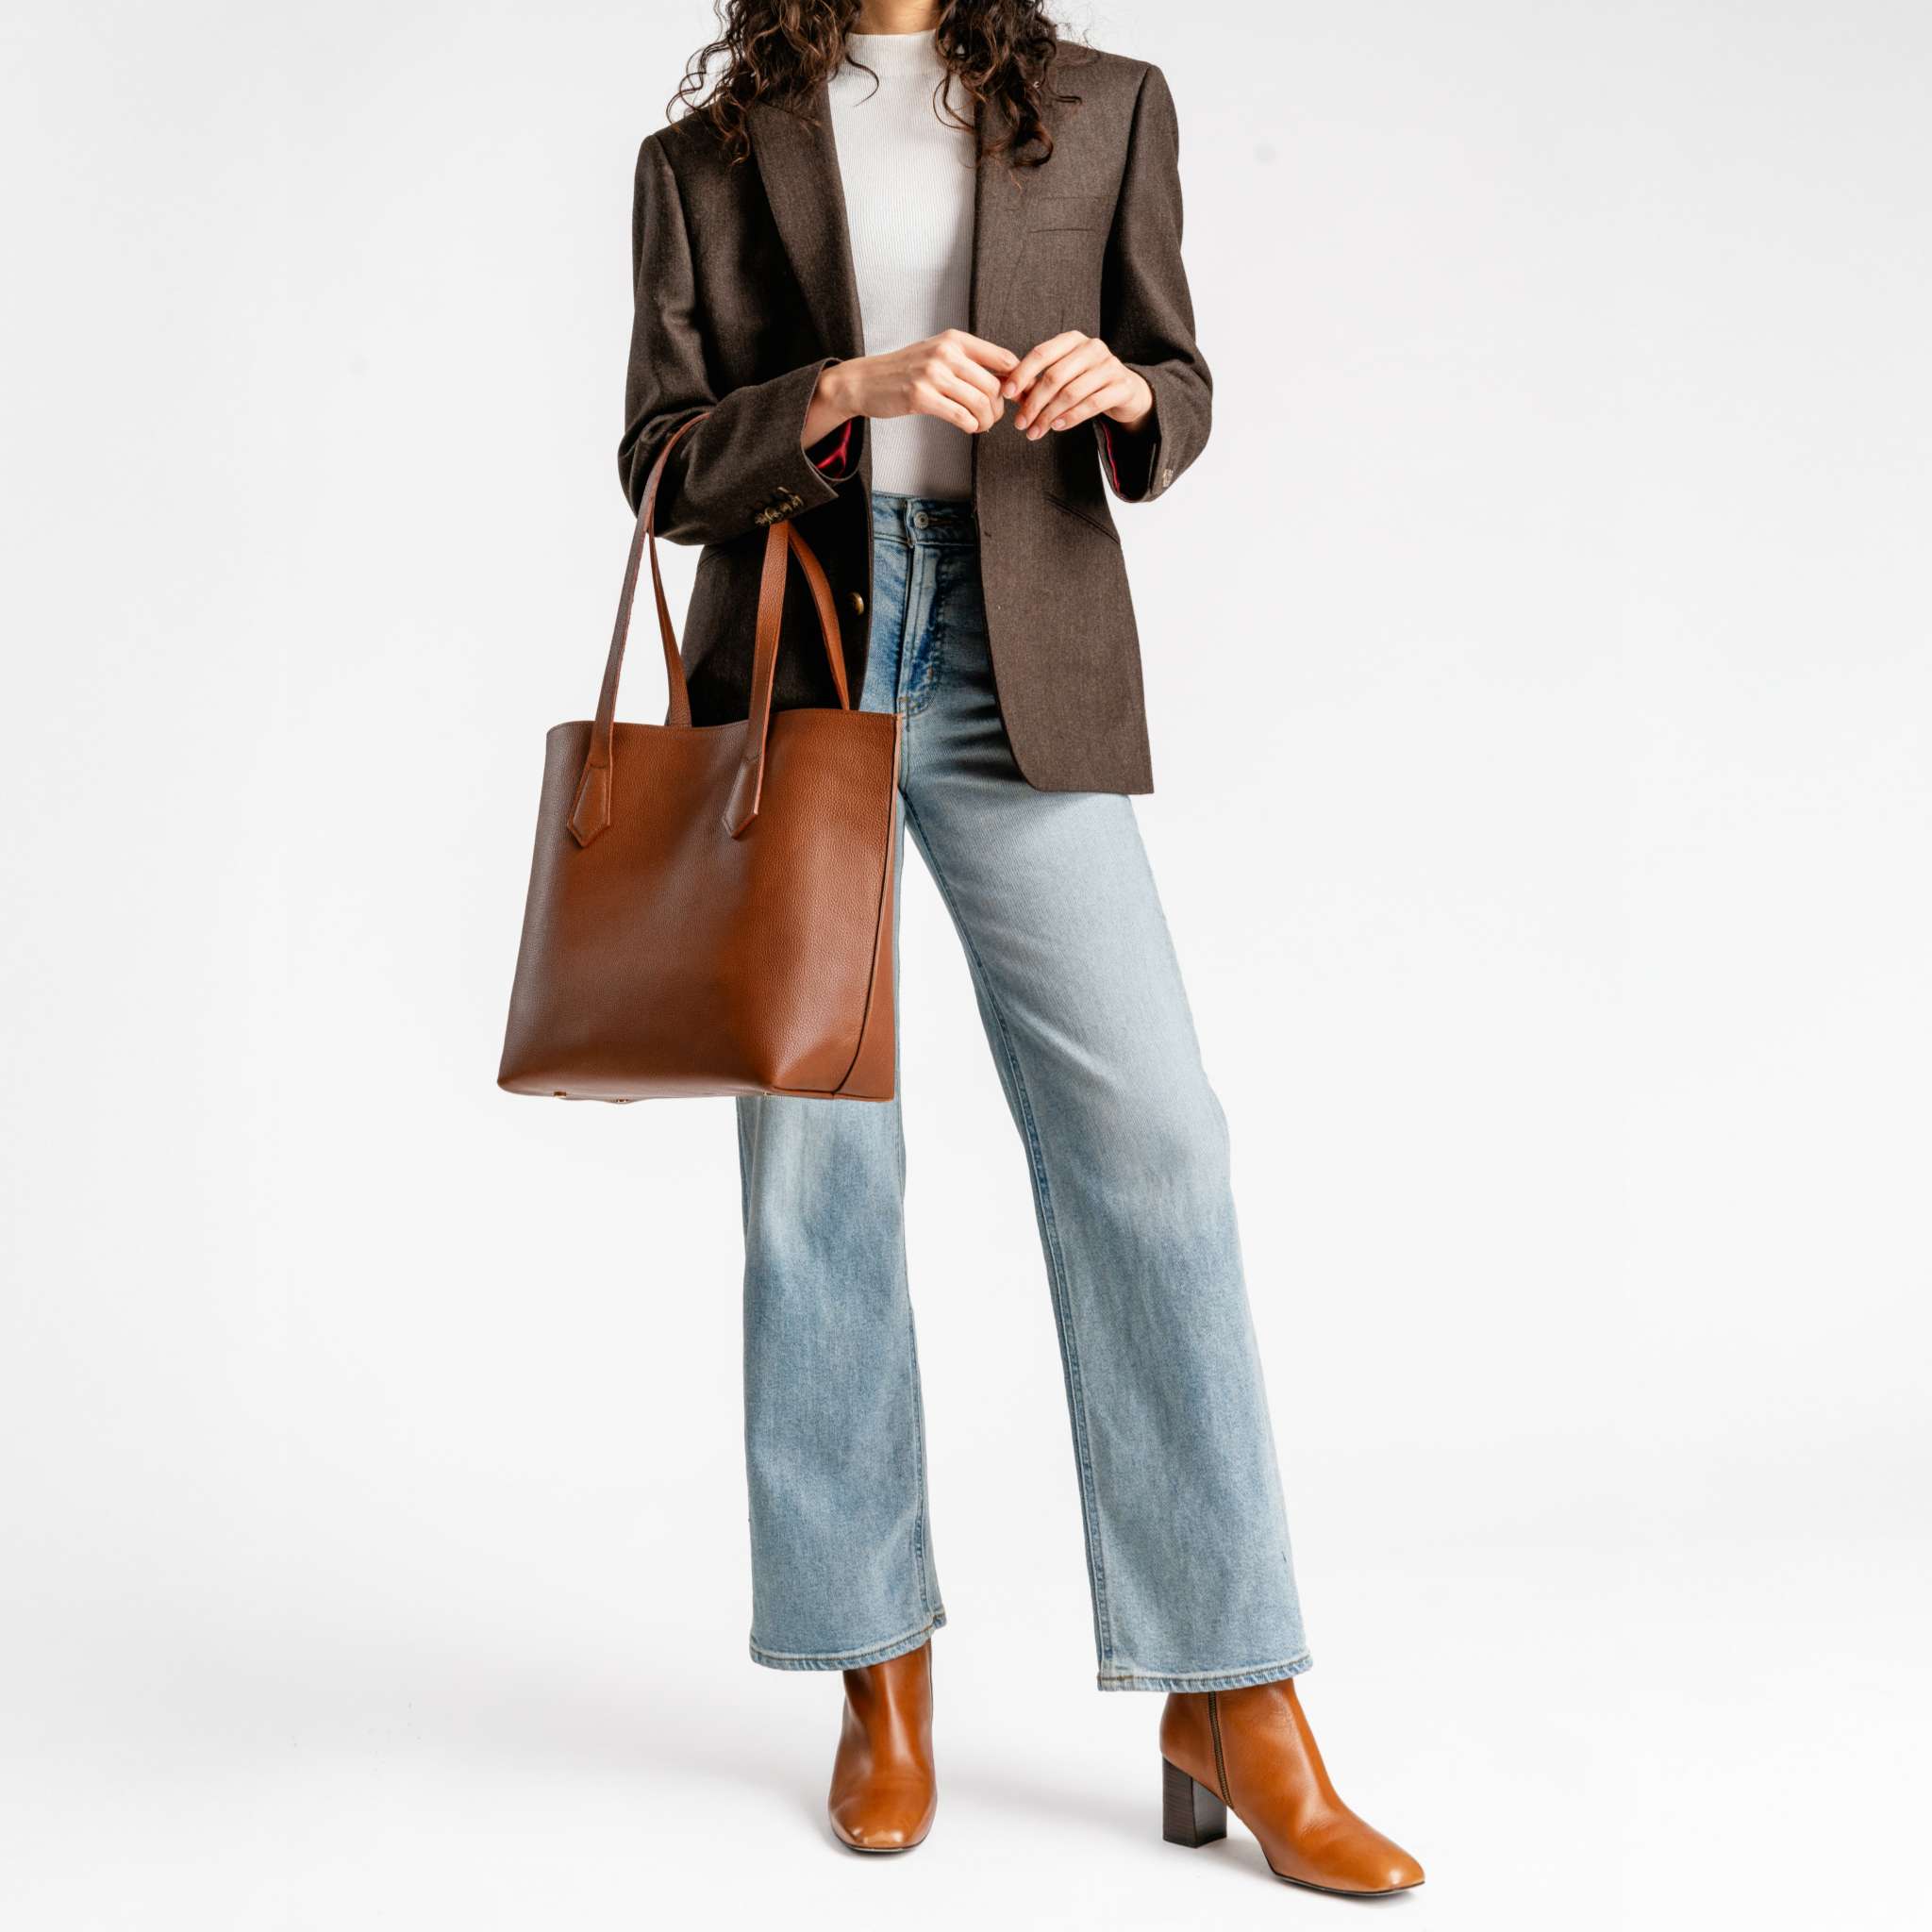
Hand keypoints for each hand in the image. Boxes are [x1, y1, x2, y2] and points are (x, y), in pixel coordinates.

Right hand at [803, 330, 1019, 445]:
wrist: (866, 381)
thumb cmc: (907, 370)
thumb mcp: (939, 353)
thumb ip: (970, 362)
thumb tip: (1010, 380)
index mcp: (955, 339)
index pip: (1003, 358)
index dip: (1016, 382)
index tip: (1013, 398)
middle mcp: (945, 352)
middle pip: (994, 386)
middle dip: (999, 408)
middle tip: (992, 417)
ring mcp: (932, 374)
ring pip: (980, 403)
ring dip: (986, 421)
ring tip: (981, 425)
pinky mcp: (920, 396)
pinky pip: (961, 416)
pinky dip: (971, 426)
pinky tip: (969, 427)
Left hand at [1004, 332, 1153, 439]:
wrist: (1127, 391)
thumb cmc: (1087, 383)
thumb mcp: (1064, 376)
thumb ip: (1039, 382)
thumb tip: (1010, 394)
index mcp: (1072, 340)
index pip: (1041, 354)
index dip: (1021, 374)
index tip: (1006, 394)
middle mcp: (1092, 348)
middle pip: (1054, 376)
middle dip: (1033, 403)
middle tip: (1020, 423)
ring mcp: (1109, 366)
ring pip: (1071, 393)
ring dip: (1048, 416)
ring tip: (1035, 431)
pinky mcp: (1122, 387)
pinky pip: (1091, 404)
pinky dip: (1071, 418)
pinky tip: (1057, 427)